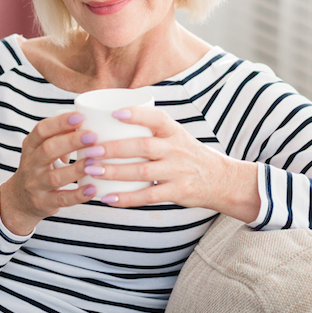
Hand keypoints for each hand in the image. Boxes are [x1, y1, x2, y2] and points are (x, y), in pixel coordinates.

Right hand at [0, 112, 100, 234]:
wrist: (18, 200)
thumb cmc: (39, 168)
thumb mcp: (41, 149)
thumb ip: (60, 136)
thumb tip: (91, 121)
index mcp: (31, 146)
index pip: (41, 130)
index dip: (60, 122)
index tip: (80, 116)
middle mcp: (31, 165)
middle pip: (48, 150)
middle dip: (71, 141)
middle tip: (93, 135)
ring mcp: (36, 185)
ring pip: (55, 176)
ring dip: (77, 168)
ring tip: (96, 160)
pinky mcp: (44, 203)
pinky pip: (62, 199)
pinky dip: (78, 195)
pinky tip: (94, 188)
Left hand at [89, 107, 259, 221]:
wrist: (221, 179)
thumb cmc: (188, 155)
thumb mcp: (176, 135)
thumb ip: (151, 129)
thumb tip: (109, 120)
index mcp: (174, 131)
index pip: (156, 117)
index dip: (136, 115)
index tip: (114, 114)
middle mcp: (176, 149)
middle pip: (143, 146)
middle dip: (113, 148)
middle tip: (89, 150)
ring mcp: (178, 171)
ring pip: (142, 171)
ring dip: (114, 172)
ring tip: (92, 171)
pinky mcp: (178, 192)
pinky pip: (149, 196)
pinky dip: (127, 198)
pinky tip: (109, 198)